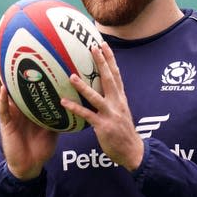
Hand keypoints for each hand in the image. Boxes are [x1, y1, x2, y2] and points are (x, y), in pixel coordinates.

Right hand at [0, 66, 58, 179]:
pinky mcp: (6, 124)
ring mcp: (10, 116)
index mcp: (28, 109)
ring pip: (2, 95)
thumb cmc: (41, 148)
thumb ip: (60, 115)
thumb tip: (76, 103)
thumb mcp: (54, 129)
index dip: (25, 75)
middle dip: (8, 73)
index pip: (26, 89)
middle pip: (11, 88)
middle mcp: (17, 109)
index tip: (29, 58)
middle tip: (8, 55)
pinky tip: (3, 89)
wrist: (30, 166)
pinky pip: (3, 109)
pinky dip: (3, 99)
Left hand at [61, 42, 143, 171]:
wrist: (133, 151)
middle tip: (93, 47)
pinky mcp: (103, 126)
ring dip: (83, 86)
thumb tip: (101, 88)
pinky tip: (64, 102)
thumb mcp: (121, 111)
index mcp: (121, 98)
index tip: (104, 44)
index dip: (110, 59)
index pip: (116, 74)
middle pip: (109, 79)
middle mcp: (117, 103)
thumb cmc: (124, 132)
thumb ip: (112, 99)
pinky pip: (87, 115)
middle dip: (102, 62)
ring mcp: (110, 114)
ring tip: (71, 76)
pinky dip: (75, 108)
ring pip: (96, 97)